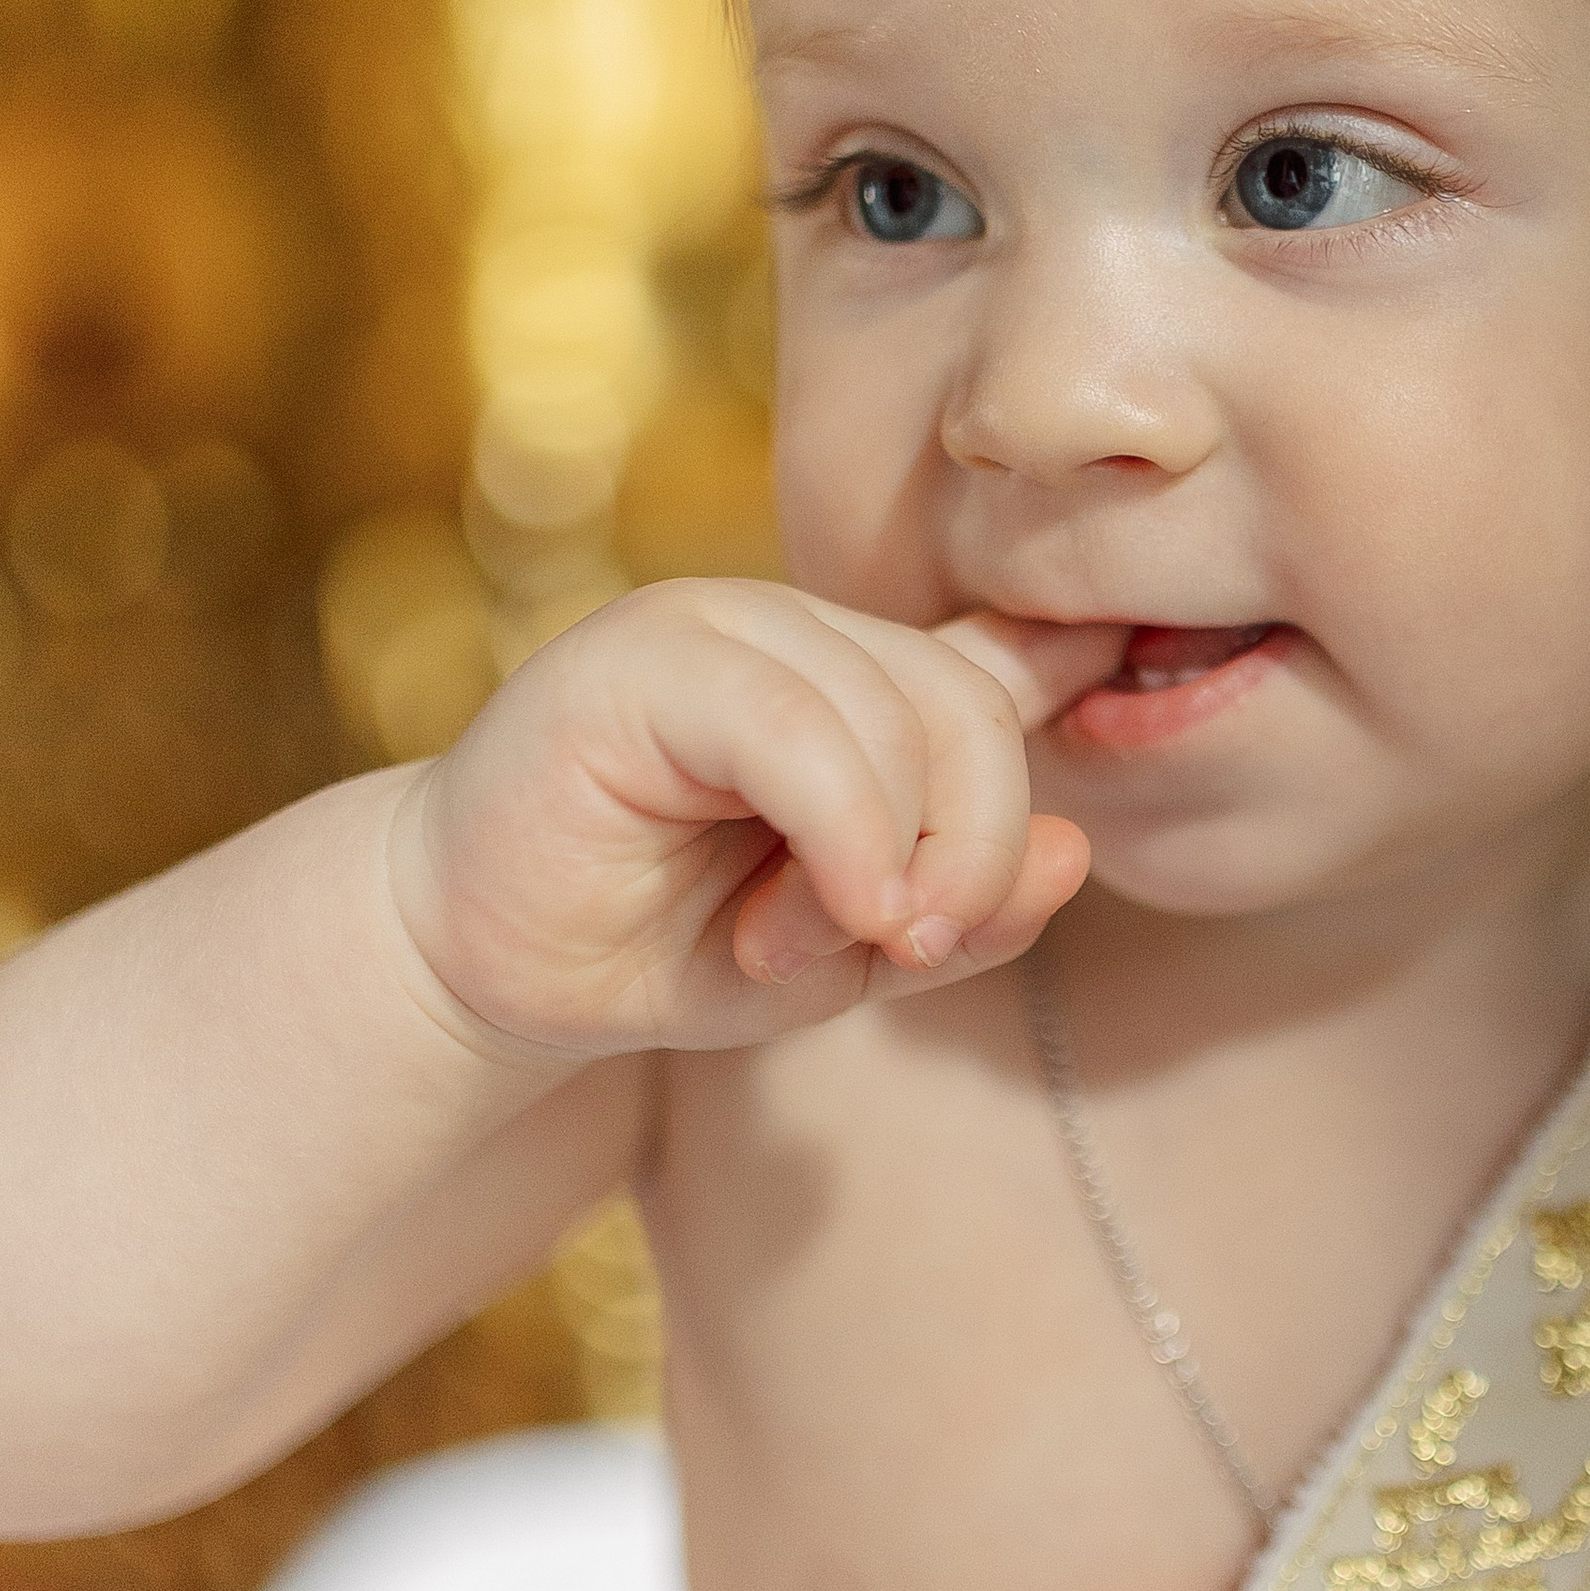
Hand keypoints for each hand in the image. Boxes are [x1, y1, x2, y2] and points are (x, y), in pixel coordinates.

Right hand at [382, 582, 1124, 1056]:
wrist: (478, 964)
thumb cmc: (659, 948)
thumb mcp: (846, 953)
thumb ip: (963, 909)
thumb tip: (1071, 854)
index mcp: (858, 680)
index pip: (1001, 665)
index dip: (1071, 671)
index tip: (1111, 689)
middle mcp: (798, 630)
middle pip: (971, 709)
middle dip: (970, 850)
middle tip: (907, 948)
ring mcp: (720, 626)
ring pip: (896, 714)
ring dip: (880, 866)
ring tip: (791, 948)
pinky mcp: (644, 655)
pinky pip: (799, 727)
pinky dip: (838, 836)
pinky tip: (806, 920)